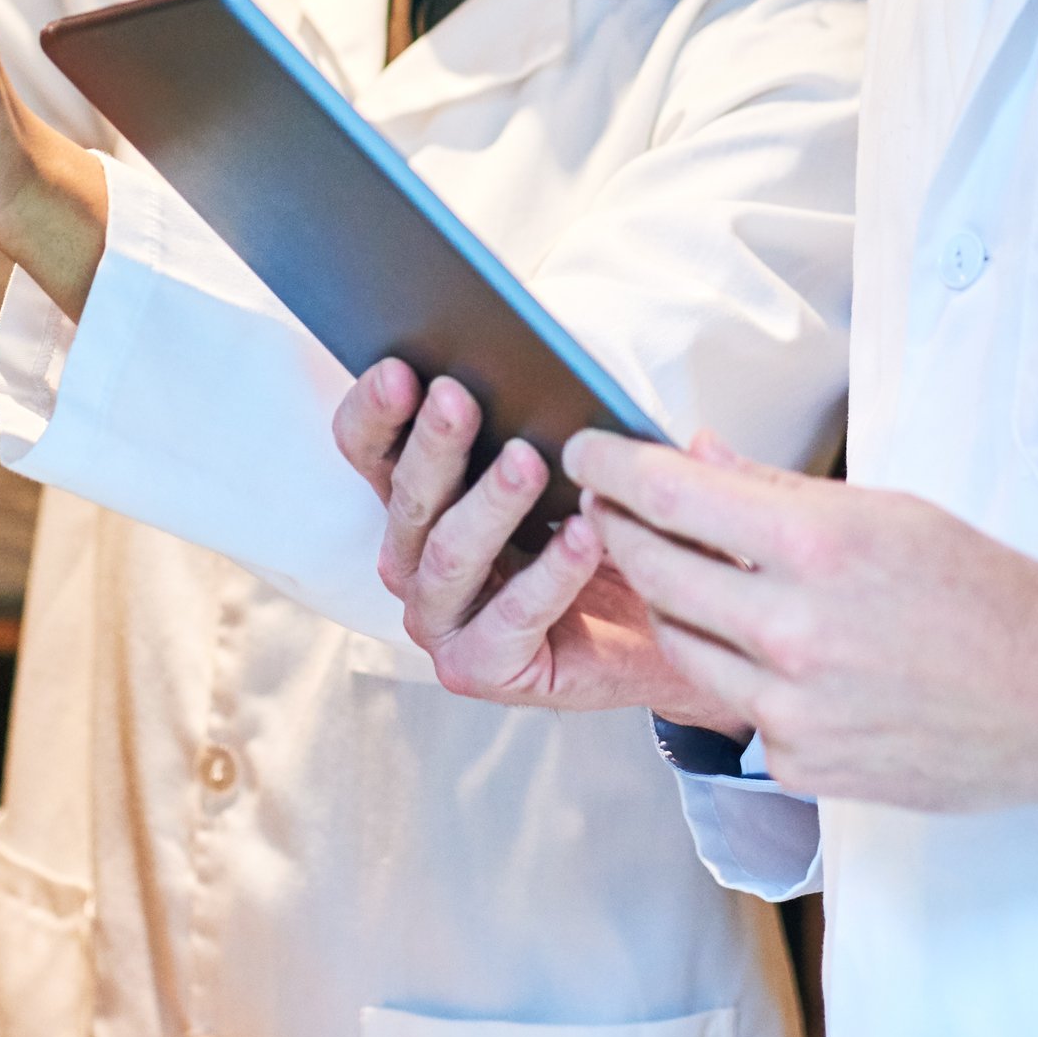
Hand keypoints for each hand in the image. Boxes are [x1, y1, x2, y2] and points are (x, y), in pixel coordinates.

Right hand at [331, 361, 729, 721]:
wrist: (667, 622)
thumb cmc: (611, 535)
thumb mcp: (583, 464)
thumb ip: (567, 421)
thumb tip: (570, 382)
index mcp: (421, 499)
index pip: (370, 448)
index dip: (375, 411)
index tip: (401, 368)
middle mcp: (414, 560)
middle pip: (407, 498)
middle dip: (433, 445)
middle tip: (459, 397)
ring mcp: (441, 620)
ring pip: (450, 555)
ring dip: (489, 504)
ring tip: (530, 461)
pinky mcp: (480, 668)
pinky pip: (511, 617)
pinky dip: (550, 574)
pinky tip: (585, 535)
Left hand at [566, 431, 1037, 816]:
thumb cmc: (984, 594)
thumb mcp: (886, 514)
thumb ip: (777, 491)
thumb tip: (696, 454)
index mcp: (817, 548)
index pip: (674, 494)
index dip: (614, 465)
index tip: (584, 448)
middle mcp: (792, 630)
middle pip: (655, 568)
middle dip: (618, 528)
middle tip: (607, 505)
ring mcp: (790, 707)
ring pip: (680, 640)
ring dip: (666, 599)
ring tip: (673, 567)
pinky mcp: (796, 762)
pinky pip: (730, 704)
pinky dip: (733, 669)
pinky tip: (761, 647)